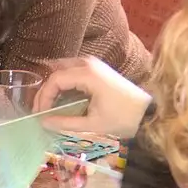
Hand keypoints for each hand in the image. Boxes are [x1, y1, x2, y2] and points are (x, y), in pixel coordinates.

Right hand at [34, 56, 152, 136]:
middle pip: (56, 71)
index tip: (39, 115)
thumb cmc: (123, 118)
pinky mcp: (97, 69)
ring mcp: (94, 64)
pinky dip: (64, 84)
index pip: (55, 80)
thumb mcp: (92, 124)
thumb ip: (64, 122)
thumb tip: (43, 122)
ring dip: (54, 86)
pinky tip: (62, 100)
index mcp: (87, 74)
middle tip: (39, 110)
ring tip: (48, 106)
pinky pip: (73, 71)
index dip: (43, 97)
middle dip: (45, 90)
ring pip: (63, 69)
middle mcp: (88, 63)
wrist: (148, 112)